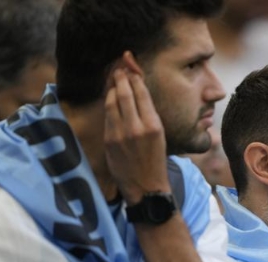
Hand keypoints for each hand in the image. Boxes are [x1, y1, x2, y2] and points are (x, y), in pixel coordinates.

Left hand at [104, 58, 169, 204]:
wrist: (147, 187)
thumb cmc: (156, 162)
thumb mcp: (160, 137)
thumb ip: (149, 117)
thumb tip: (140, 97)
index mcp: (154, 125)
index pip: (141, 93)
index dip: (134, 78)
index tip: (131, 68)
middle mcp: (137, 126)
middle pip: (125, 93)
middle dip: (121, 78)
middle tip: (118, 68)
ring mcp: (121, 133)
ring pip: (113, 102)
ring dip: (112, 88)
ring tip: (113, 79)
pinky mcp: (109, 140)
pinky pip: (107, 116)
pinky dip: (108, 103)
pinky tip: (109, 97)